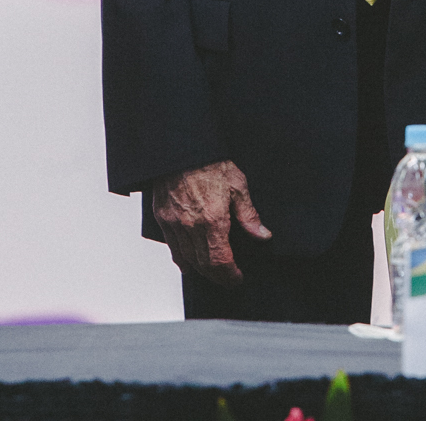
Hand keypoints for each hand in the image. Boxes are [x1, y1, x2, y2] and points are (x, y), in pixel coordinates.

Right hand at [152, 160, 271, 284]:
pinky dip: (182, 260)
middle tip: (228, 279)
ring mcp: (175, 223)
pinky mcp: (163, 218)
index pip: (220, 262)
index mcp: (213, 219)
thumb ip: (249, 215)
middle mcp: (191, 226)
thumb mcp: (237, 184)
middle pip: (204, 265)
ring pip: (187, 260)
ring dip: (201, 271)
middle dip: (218, 277)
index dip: (230, 276)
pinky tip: (189, 263)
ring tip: (213, 272)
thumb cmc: (210, 162)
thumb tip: (263, 235)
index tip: (237, 278)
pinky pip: (172, 247)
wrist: (182, 147)